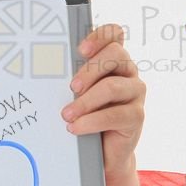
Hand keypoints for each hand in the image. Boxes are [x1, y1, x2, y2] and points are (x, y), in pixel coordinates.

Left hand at [61, 23, 145, 182]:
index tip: (80, 49)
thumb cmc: (86, 114)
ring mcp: (135, 93)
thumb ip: (72, 77)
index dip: (100, 36)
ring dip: (85, 101)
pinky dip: (91, 121)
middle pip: (116, 54)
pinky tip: (76, 127)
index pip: (114, 34)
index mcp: (113, 59)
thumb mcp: (78, 92)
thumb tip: (48, 70)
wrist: (101, 151)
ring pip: (113, 87)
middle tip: (71, 87)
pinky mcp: (137, 116)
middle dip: (90, 69)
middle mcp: (128, 71)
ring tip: (66, 114)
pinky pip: (115, 115)